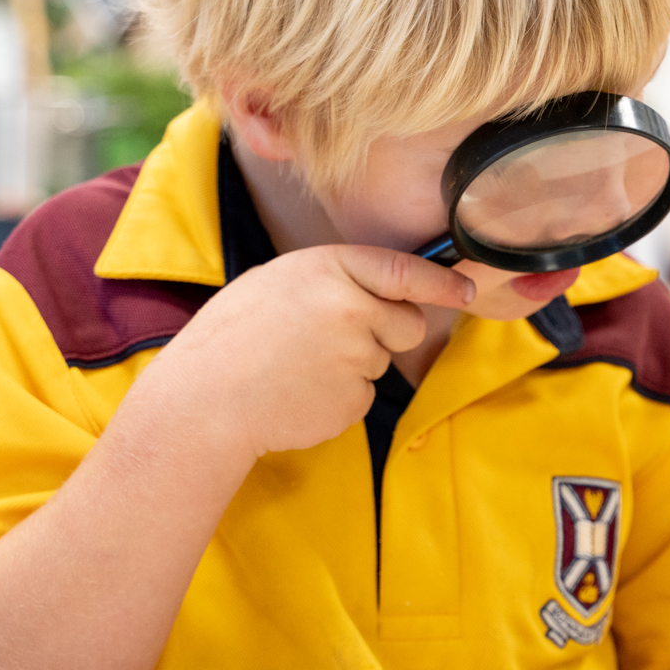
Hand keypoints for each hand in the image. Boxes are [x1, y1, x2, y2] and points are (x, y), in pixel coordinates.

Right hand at [136, 244, 474, 458]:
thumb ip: (333, 282)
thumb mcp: (278, 283)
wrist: (203, 401)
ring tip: (296, 367)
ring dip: (352, 366)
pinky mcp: (355, 400)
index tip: (467, 289)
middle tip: (333, 341)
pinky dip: (338, 397)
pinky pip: (363, 394)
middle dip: (388, 332)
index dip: (441, 283)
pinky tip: (299, 393)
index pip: (403, 270)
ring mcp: (356, 356)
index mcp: (328, 268)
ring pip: (380, 361)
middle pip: (408, 323)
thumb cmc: (233, 339)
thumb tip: (383, 292)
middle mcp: (351, 308)